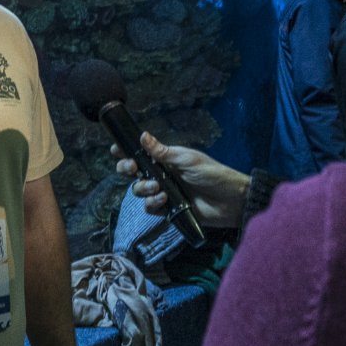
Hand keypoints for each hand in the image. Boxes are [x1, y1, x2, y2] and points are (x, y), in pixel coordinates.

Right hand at [115, 132, 246, 228]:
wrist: (229, 200)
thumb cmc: (211, 173)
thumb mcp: (187, 159)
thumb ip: (163, 152)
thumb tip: (142, 136)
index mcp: (165, 159)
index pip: (140, 154)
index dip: (126, 152)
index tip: (116, 150)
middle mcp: (161, 175)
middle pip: (132, 173)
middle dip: (127, 169)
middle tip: (133, 169)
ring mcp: (164, 193)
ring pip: (139, 191)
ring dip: (143, 189)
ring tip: (158, 188)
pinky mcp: (168, 210)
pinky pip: (150, 208)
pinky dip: (153, 204)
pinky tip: (164, 200)